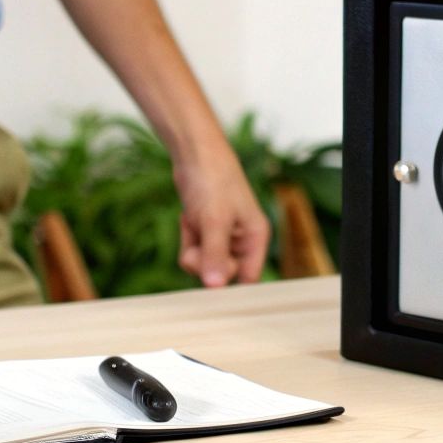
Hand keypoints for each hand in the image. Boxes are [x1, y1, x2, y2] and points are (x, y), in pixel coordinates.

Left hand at [174, 143, 270, 287]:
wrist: (194, 155)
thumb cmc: (213, 181)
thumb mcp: (214, 220)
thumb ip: (215, 254)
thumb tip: (214, 287)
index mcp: (255, 238)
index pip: (248, 278)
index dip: (228, 280)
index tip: (209, 277)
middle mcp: (242, 242)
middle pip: (222, 275)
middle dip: (204, 260)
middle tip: (200, 235)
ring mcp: (223, 239)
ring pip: (204, 266)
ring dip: (192, 249)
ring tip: (193, 223)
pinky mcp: (206, 234)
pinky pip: (194, 253)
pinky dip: (187, 240)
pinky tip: (188, 220)